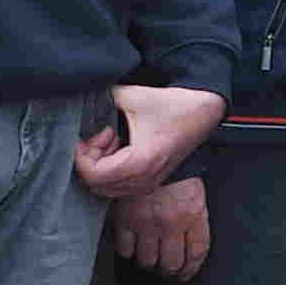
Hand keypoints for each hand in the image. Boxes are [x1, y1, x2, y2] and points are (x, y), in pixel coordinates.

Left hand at [78, 83, 223, 200]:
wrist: (205, 111)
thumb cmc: (176, 106)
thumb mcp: (133, 96)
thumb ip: (103, 99)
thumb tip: (83, 102)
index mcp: (140, 162)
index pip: (92, 174)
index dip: (81, 155)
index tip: (86, 136)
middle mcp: (145, 179)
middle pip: (96, 185)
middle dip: (90, 160)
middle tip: (99, 137)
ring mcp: (149, 183)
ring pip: (106, 188)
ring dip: (101, 165)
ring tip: (112, 140)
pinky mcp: (152, 181)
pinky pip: (119, 186)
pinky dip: (112, 169)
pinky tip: (120, 147)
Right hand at [114, 176, 210, 278]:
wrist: (149, 154)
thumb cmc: (174, 173)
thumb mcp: (195, 194)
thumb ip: (194, 219)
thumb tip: (190, 248)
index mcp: (193, 214)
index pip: (197, 252)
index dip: (191, 268)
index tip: (185, 273)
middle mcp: (171, 223)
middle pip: (171, 263)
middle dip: (169, 269)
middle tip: (165, 268)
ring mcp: (147, 223)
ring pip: (148, 261)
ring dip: (148, 262)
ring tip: (148, 258)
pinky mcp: (125, 220)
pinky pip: (125, 250)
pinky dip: (128, 252)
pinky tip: (132, 247)